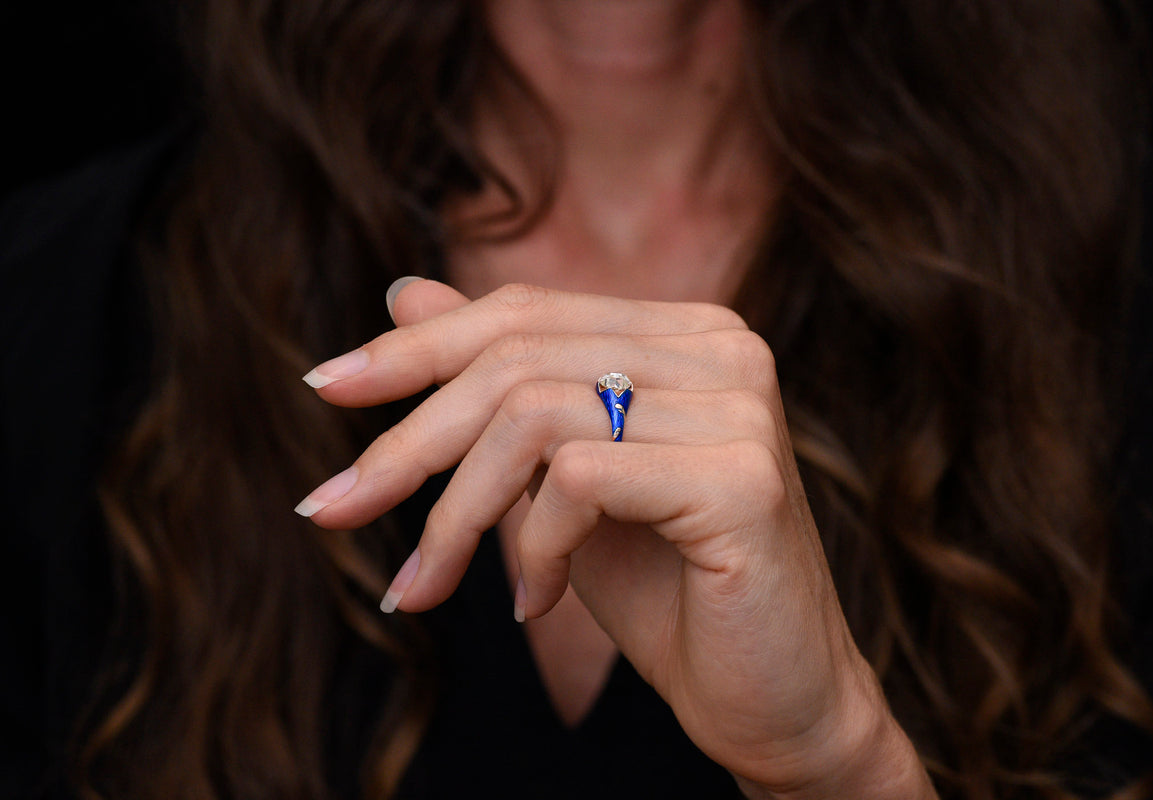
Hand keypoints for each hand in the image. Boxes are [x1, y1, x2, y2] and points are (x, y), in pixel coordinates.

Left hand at [297, 279, 933, 798]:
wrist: (772, 703)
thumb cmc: (666, 590)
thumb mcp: (558, 480)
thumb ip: (500, 388)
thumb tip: (400, 293)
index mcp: (684, 335)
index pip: (524, 311)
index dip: (416, 346)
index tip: (325, 387)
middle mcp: (722, 349)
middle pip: (515, 356)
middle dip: (407, 440)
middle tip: (331, 509)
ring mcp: (739, 407)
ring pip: (532, 415)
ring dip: (455, 512)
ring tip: (429, 586)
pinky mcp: (742, 478)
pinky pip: (578, 480)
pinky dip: (532, 549)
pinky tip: (533, 603)